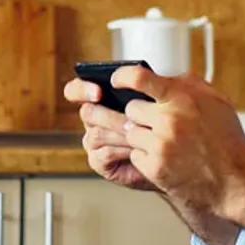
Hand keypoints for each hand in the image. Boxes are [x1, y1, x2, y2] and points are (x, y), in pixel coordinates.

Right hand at [63, 77, 157, 191]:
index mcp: (97, 99)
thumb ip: (138, 91)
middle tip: (132, 122)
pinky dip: (122, 151)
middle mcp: (92, 120)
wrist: (169, 156)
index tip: (99, 92)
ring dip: (120, 134)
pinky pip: (103, 154)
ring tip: (142, 135)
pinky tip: (138, 149)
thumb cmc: (159, 124)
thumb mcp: (150, 102)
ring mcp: (92, 141)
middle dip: (110, 116)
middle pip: (87, 112)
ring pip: (96, 134)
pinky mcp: (97, 161)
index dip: (82, 90)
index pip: (75, 90)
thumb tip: (134, 83)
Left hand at [115, 64, 244, 219]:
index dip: (122, 77)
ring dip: (143, 138)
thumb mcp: (216, 101)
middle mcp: (169, 119)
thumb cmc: (227, 141)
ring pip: (131, 133)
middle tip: (159, 125)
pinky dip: (146, 158)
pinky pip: (135, 155)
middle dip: (142, 116)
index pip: (138, 78)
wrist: (236, 181)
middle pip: (132, 109)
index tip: (117, 80)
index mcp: (182, 98)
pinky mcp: (154, 167)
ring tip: (166, 144)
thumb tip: (163, 76)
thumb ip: (188, 85)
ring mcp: (160, 145)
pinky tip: (167, 159)